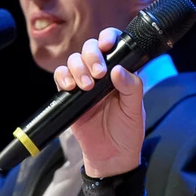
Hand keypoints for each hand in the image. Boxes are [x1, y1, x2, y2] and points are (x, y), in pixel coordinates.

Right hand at [54, 29, 145, 177]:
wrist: (111, 157)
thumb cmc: (127, 132)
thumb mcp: (135, 110)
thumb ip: (131, 88)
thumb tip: (118, 69)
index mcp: (120, 73)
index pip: (113, 45)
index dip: (108, 38)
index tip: (107, 45)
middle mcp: (101, 74)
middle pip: (89, 48)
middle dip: (92, 55)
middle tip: (99, 73)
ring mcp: (84, 84)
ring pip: (73, 61)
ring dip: (77, 68)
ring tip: (86, 86)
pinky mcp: (69, 97)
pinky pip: (60, 78)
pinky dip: (62, 77)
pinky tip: (69, 86)